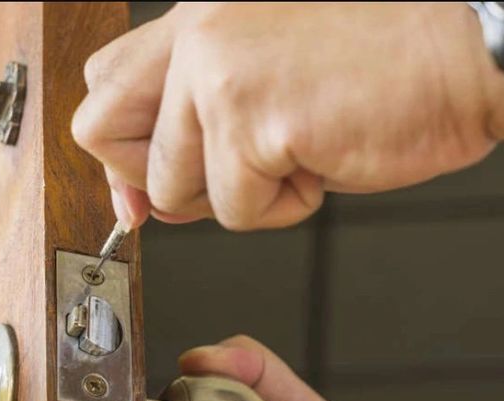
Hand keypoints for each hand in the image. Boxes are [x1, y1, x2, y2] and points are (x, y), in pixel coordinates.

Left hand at [73, 2, 503, 230]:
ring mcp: (220, 75)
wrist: (465, 51)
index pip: (105, 87)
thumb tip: (149, 197)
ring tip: (297, 154)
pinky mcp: (254, 119)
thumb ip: (199, 129)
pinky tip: (321, 159)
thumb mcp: (265, 83)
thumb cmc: (378, 65)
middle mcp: (198, 38)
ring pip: (173, 189)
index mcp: (197, 23)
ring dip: (238, 195)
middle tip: (221, 175)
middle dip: (156, 180)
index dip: (119, 151)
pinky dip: (281, 207)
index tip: (140, 189)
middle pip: (103, 134)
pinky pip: (233, 210)